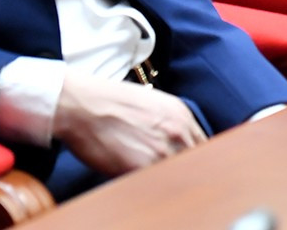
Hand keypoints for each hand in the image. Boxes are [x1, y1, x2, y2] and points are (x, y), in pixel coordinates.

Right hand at [52, 73, 205, 175]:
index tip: (191, 165)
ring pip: (178, 174)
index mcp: (181, 115)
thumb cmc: (110, 102)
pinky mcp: (142, 168)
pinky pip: (156, 183)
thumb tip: (176, 141)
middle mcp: (177, 132)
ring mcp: (161, 151)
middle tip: (174, 175)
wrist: (82, 105)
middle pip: (196, 161)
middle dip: (186, 168)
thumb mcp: (152, 103)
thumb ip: (170, 122)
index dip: (197, 157)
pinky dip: (151, 185)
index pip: (204, 145)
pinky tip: (139, 179)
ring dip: (170, 178)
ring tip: (152, 176)